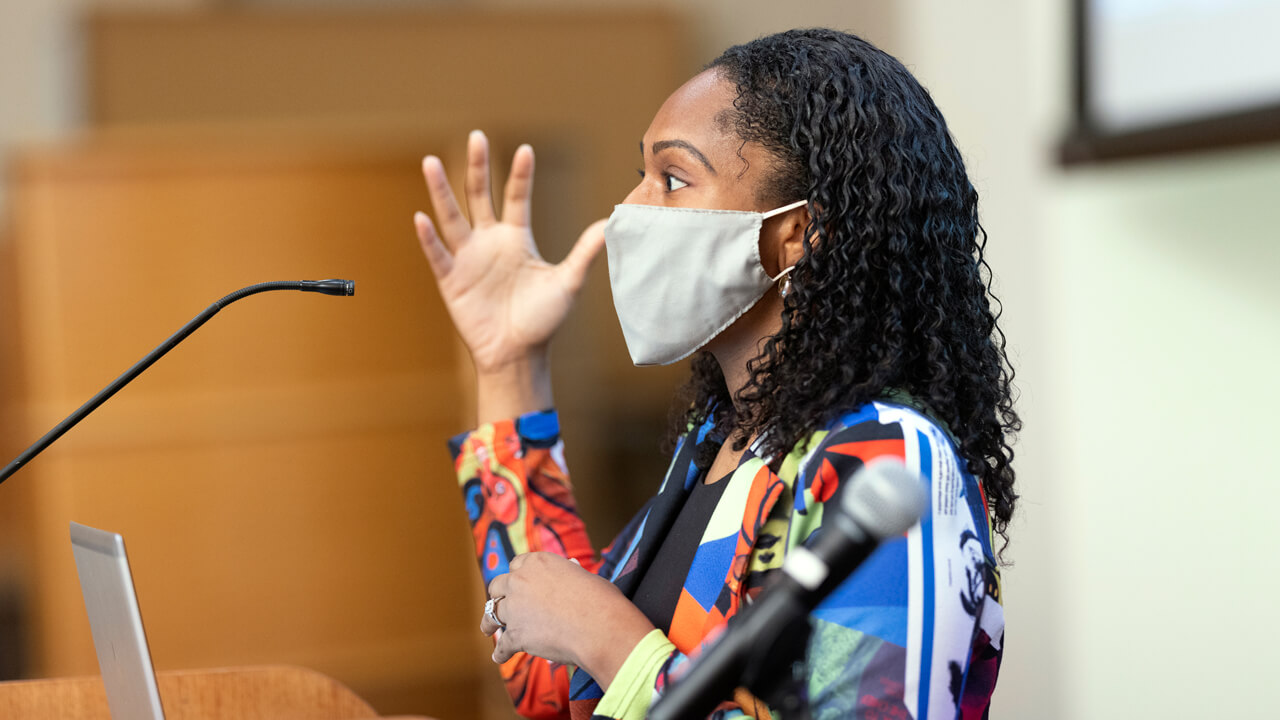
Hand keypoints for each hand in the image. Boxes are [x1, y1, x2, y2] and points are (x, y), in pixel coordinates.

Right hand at [414, 131, 606, 375]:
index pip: (517, 197)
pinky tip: (421, 217)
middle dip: (478, 166)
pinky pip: (438, 254)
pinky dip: (428, 237)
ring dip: (441, 190)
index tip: (526, 148)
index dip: (520, 174)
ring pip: (451, 216)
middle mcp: (489, 242)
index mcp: (516, 239)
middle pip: (480, 195)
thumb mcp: (568, 283)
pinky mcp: (451, 279)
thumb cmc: (542, 321)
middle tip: (476, 136)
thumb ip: (585, 252)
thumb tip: (611, 223)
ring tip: (430, 162)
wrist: (517, 355)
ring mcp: (467, 258)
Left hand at [482, 552, 654, 688]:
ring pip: (492, 614)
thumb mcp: (584, 578)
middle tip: (500, 604)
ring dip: (488, 622)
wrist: (600, 627)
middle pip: (498, 586)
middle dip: (498, 596)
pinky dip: (500, 653)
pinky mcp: (515, 635)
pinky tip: (499, 657)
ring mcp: (515, 607)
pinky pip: (502, 645)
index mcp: (538, 562)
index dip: (516, 576)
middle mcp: (521, 580)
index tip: (515, 584)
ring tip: (486, 629)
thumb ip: (568, 576)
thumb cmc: (601, 601)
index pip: (517, 564)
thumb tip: (570, 571)